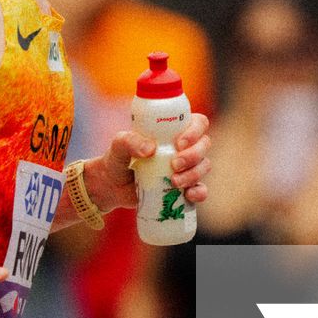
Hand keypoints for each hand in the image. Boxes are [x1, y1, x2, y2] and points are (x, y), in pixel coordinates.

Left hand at [88, 113, 212, 211]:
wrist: (112, 186)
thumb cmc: (118, 159)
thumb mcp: (118, 145)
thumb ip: (129, 141)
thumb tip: (150, 149)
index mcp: (173, 130)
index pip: (198, 123)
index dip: (195, 131)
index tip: (179, 143)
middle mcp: (184, 147)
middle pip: (204, 144)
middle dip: (193, 155)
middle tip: (174, 164)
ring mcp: (186, 168)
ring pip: (204, 166)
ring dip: (193, 174)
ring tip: (173, 182)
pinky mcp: (184, 187)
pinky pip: (201, 189)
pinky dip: (199, 192)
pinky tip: (188, 195)